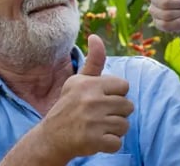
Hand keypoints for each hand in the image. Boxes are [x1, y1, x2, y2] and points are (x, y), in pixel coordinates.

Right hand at [40, 34, 133, 158]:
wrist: (51, 138)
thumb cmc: (69, 106)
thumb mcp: (78, 81)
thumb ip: (94, 61)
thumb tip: (96, 36)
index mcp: (89, 84)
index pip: (124, 86)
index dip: (116, 95)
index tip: (101, 100)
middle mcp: (91, 101)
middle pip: (128, 106)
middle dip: (117, 113)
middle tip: (99, 117)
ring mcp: (92, 121)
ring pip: (124, 125)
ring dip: (114, 130)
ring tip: (98, 128)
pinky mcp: (93, 141)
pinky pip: (117, 143)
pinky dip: (109, 145)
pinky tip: (97, 140)